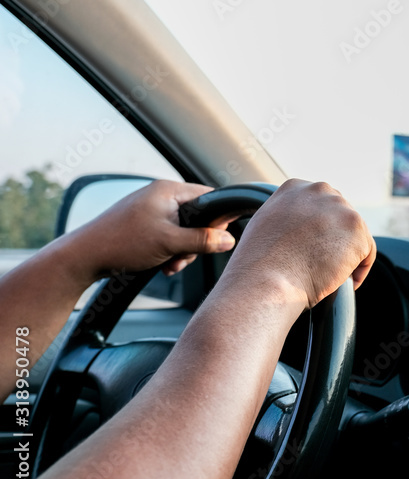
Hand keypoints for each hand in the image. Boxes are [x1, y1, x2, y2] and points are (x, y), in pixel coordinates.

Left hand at [69, 180, 236, 278]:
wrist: (85, 256)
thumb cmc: (123, 243)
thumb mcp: (171, 243)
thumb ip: (203, 240)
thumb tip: (229, 240)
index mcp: (168, 190)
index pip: (209, 196)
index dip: (217, 219)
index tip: (215, 238)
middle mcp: (160, 195)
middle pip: (198, 217)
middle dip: (195, 242)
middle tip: (183, 257)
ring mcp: (151, 209)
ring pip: (183, 230)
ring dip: (182, 251)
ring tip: (169, 264)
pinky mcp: (143, 224)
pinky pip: (168, 235)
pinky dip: (169, 251)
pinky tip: (161, 264)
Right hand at [222, 178, 376, 307]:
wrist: (266, 280)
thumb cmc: (258, 264)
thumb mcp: (265, 225)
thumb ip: (286, 216)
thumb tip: (299, 228)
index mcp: (296, 187)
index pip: (320, 205)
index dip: (320, 230)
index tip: (315, 249)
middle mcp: (320, 190)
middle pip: (340, 217)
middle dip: (337, 240)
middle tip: (326, 265)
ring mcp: (341, 209)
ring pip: (355, 235)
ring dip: (348, 255)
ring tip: (333, 275)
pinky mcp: (358, 231)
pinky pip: (367, 253)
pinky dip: (359, 270)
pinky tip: (346, 283)